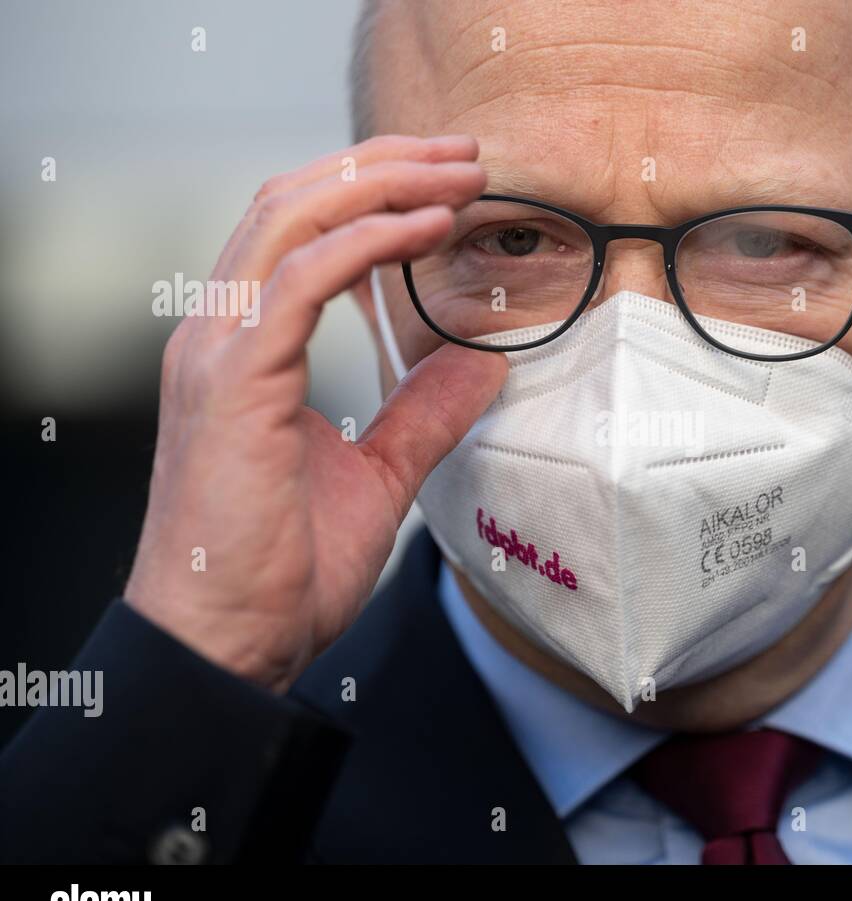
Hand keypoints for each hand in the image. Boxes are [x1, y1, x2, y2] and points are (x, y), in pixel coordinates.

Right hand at [124, 135, 506, 691]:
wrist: (231, 644)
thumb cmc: (284, 569)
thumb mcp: (379, 475)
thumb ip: (423, 412)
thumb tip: (481, 359)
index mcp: (245, 348)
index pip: (299, 231)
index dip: (372, 193)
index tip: (451, 183)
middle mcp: (219, 334)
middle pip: (294, 202)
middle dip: (383, 165)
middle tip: (465, 153)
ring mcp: (217, 352)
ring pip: (291, 219)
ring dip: (381, 183)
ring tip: (458, 172)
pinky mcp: (232, 381)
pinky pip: (301, 279)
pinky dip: (367, 241)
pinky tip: (427, 226)